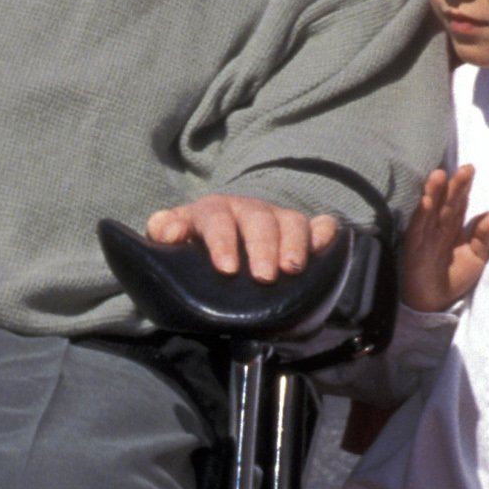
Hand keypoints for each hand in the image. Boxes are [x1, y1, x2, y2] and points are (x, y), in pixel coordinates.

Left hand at [144, 194, 338, 281]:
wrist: (220, 253)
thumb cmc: (194, 250)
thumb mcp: (172, 242)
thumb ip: (163, 234)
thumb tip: (171, 233)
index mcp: (212, 212)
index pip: (216, 219)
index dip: (222, 241)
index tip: (226, 269)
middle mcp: (247, 210)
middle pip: (259, 220)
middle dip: (263, 247)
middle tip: (264, 278)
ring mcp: (277, 218)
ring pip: (291, 221)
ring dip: (295, 243)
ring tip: (293, 270)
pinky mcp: (302, 231)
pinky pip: (320, 225)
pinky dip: (324, 233)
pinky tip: (326, 245)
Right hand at [399, 164, 488, 312]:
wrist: (434, 303)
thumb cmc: (453, 278)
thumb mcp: (476, 258)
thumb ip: (483, 238)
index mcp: (452, 227)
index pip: (458, 204)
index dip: (464, 188)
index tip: (469, 169)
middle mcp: (438, 227)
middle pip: (446, 203)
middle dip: (454, 186)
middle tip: (464, 169)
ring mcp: (424, 235)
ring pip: (431, 211)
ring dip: (434, 193)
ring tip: (439, 175)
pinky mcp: (414, 247)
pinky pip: (418, 229)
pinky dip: (421, 215)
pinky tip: (425, 201)